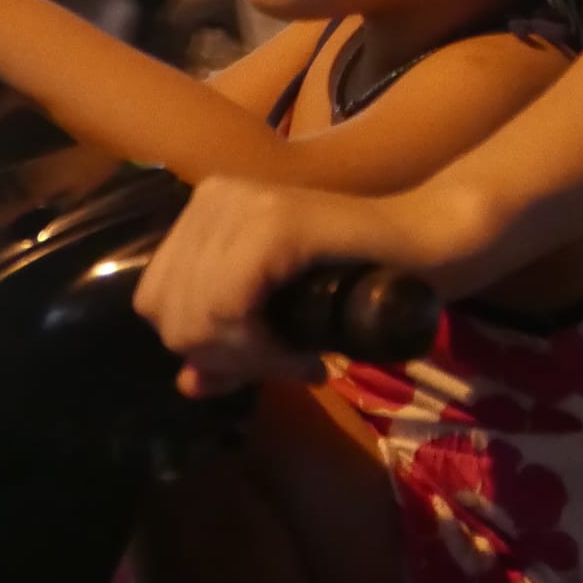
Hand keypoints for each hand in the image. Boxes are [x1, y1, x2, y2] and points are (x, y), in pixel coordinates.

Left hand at [134, 176, 427, 395]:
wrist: (426, 244)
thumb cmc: (357, 278)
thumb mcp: (277, 318)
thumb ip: (229, 348)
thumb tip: (187, 385)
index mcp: (203, 210)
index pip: (156, 300)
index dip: (202, 347)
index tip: (260, 363)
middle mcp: (213, 197)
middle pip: (168, 312)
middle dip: (222, 356)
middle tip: (285, 362)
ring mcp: (242, 204)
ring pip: (194, 316)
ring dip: (246, 356)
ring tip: (298, 356)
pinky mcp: (275, 223)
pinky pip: (230, 310)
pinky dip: (261, 348)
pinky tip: (304, 353)